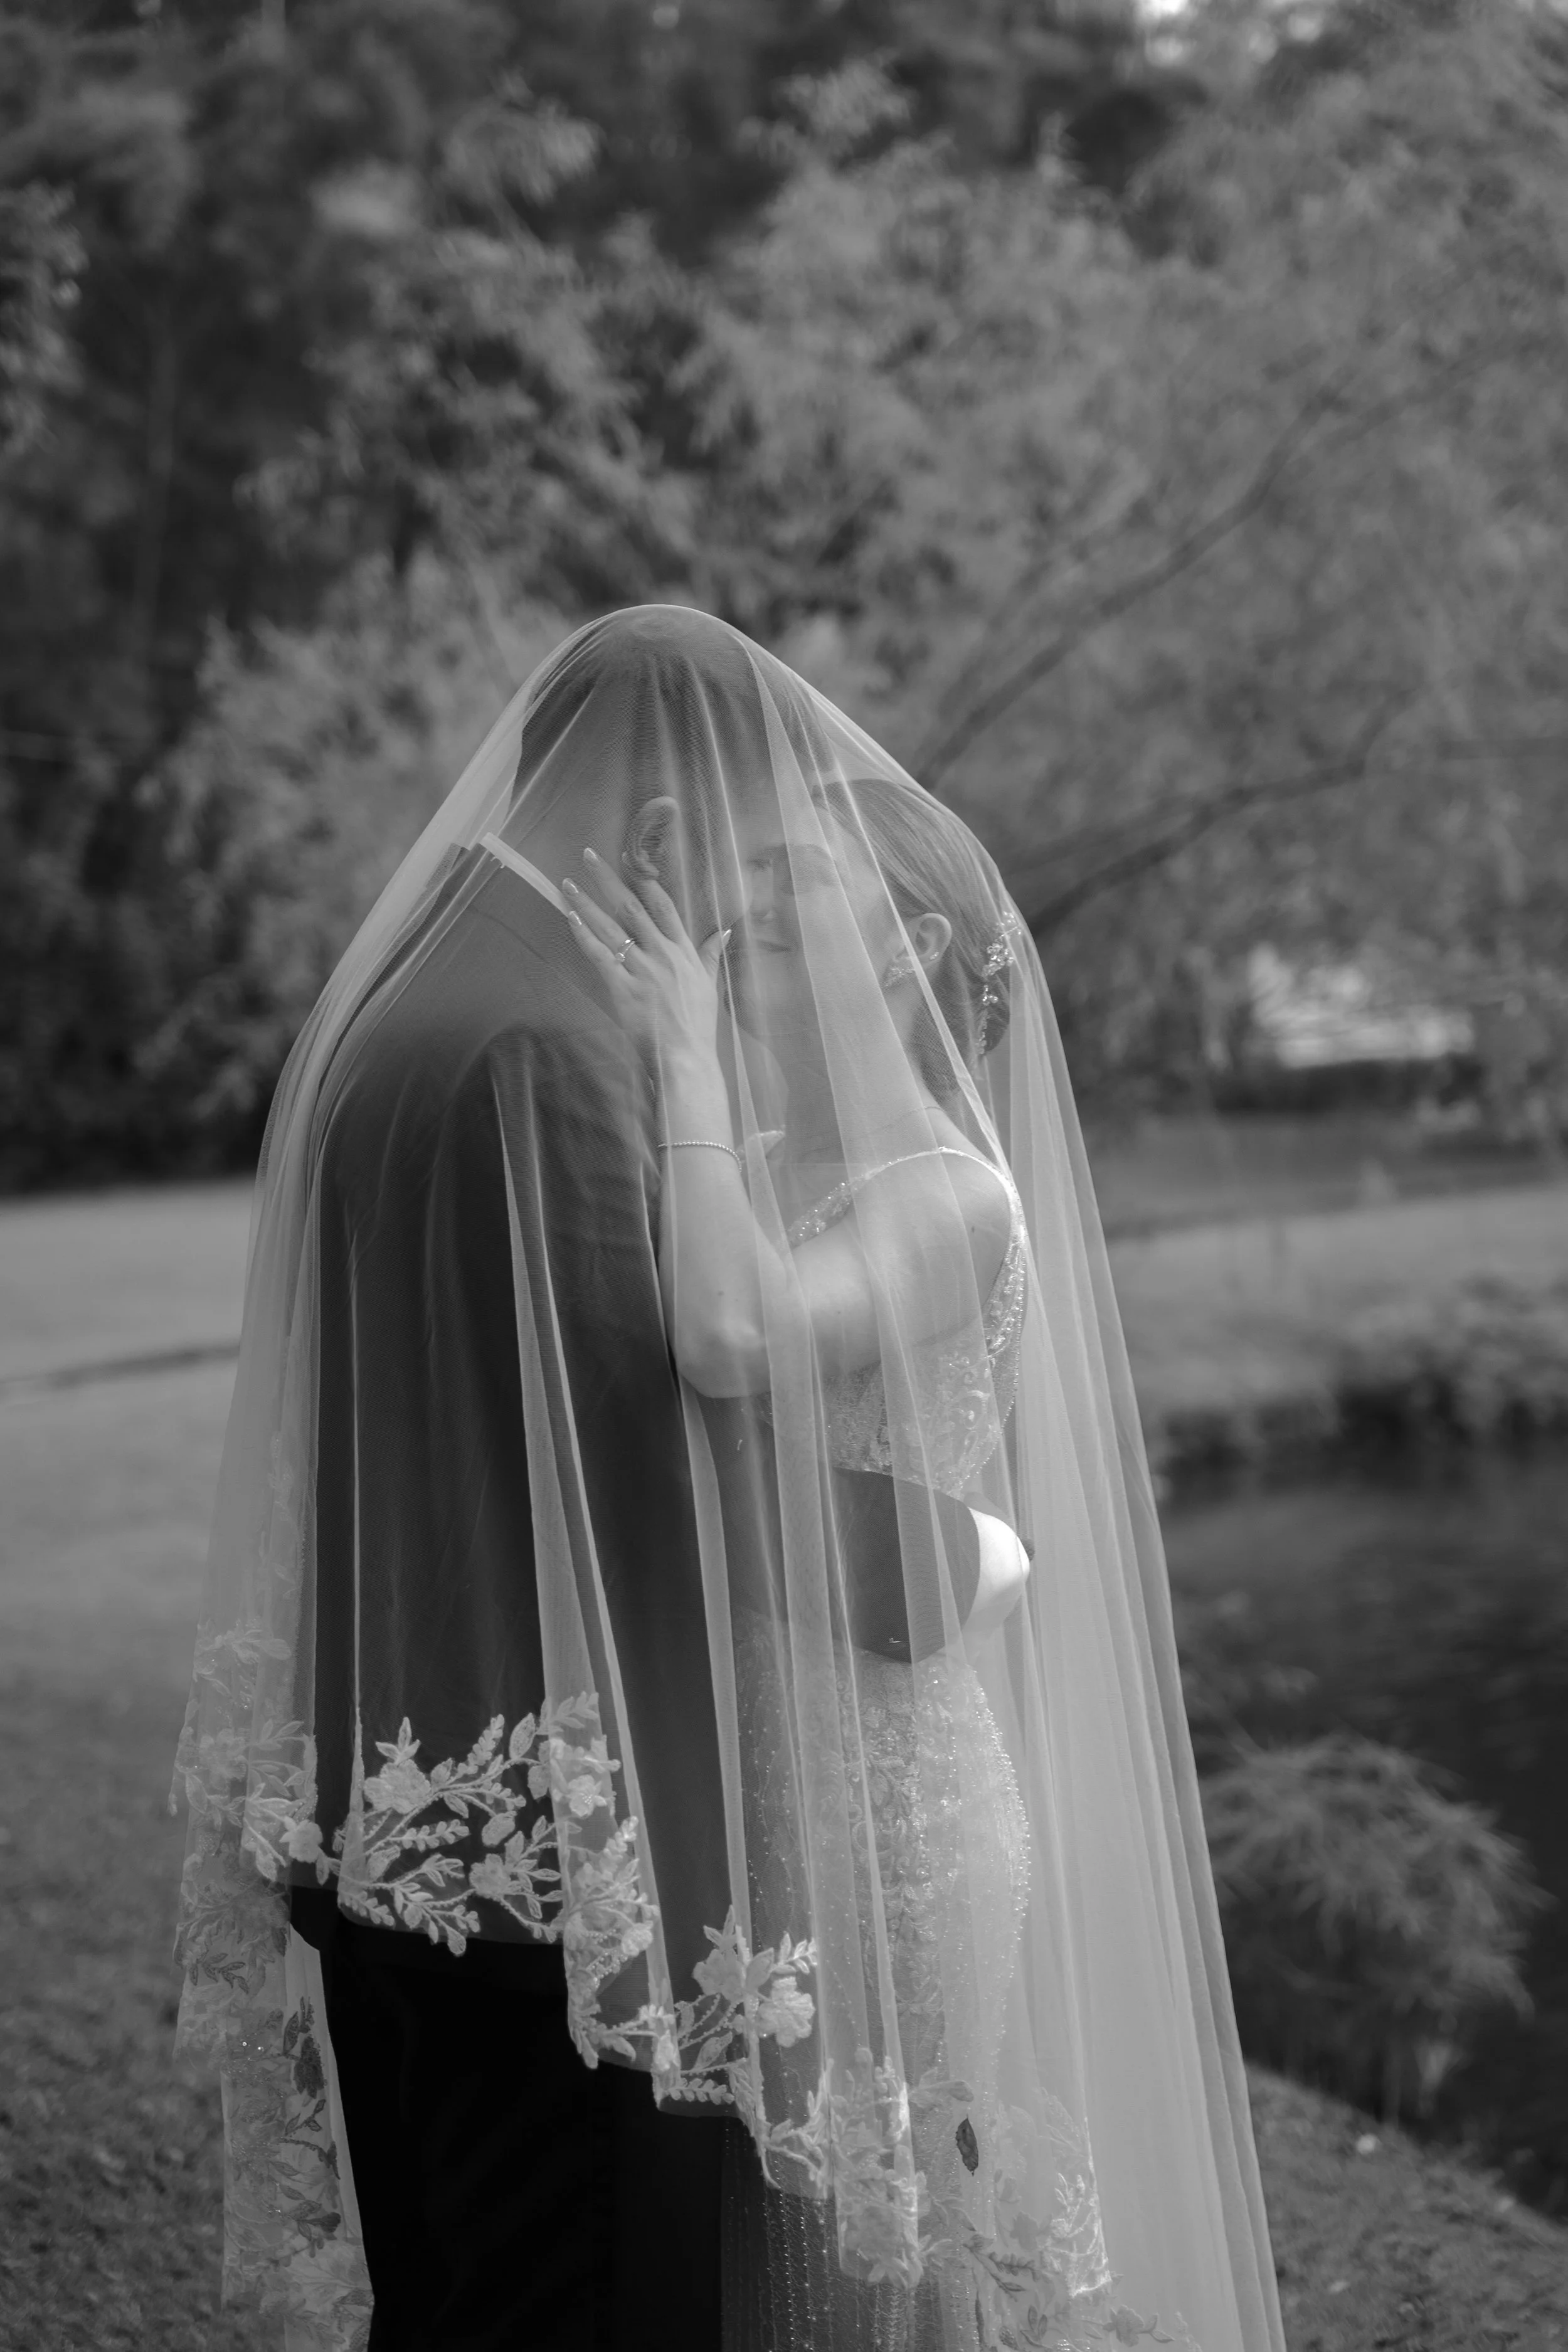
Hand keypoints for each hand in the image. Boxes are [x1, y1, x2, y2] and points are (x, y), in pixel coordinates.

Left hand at [562, 848, 727, 1063]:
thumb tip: (725, 930)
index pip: (662, 905)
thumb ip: (712, 954)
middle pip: (631, 907)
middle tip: (588, 855)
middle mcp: (662, 954)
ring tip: (568, 883)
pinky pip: (600, 956)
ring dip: (587, 902)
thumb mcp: (710, 985)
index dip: (643, 879)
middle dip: (608, 880)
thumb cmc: (698, 1026)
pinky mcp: (623, 989)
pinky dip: (584, 936)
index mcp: (683, 951)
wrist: (686, 1059)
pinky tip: (570, 918)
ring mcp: (641, 970)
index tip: (627, 858)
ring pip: (611, 927)